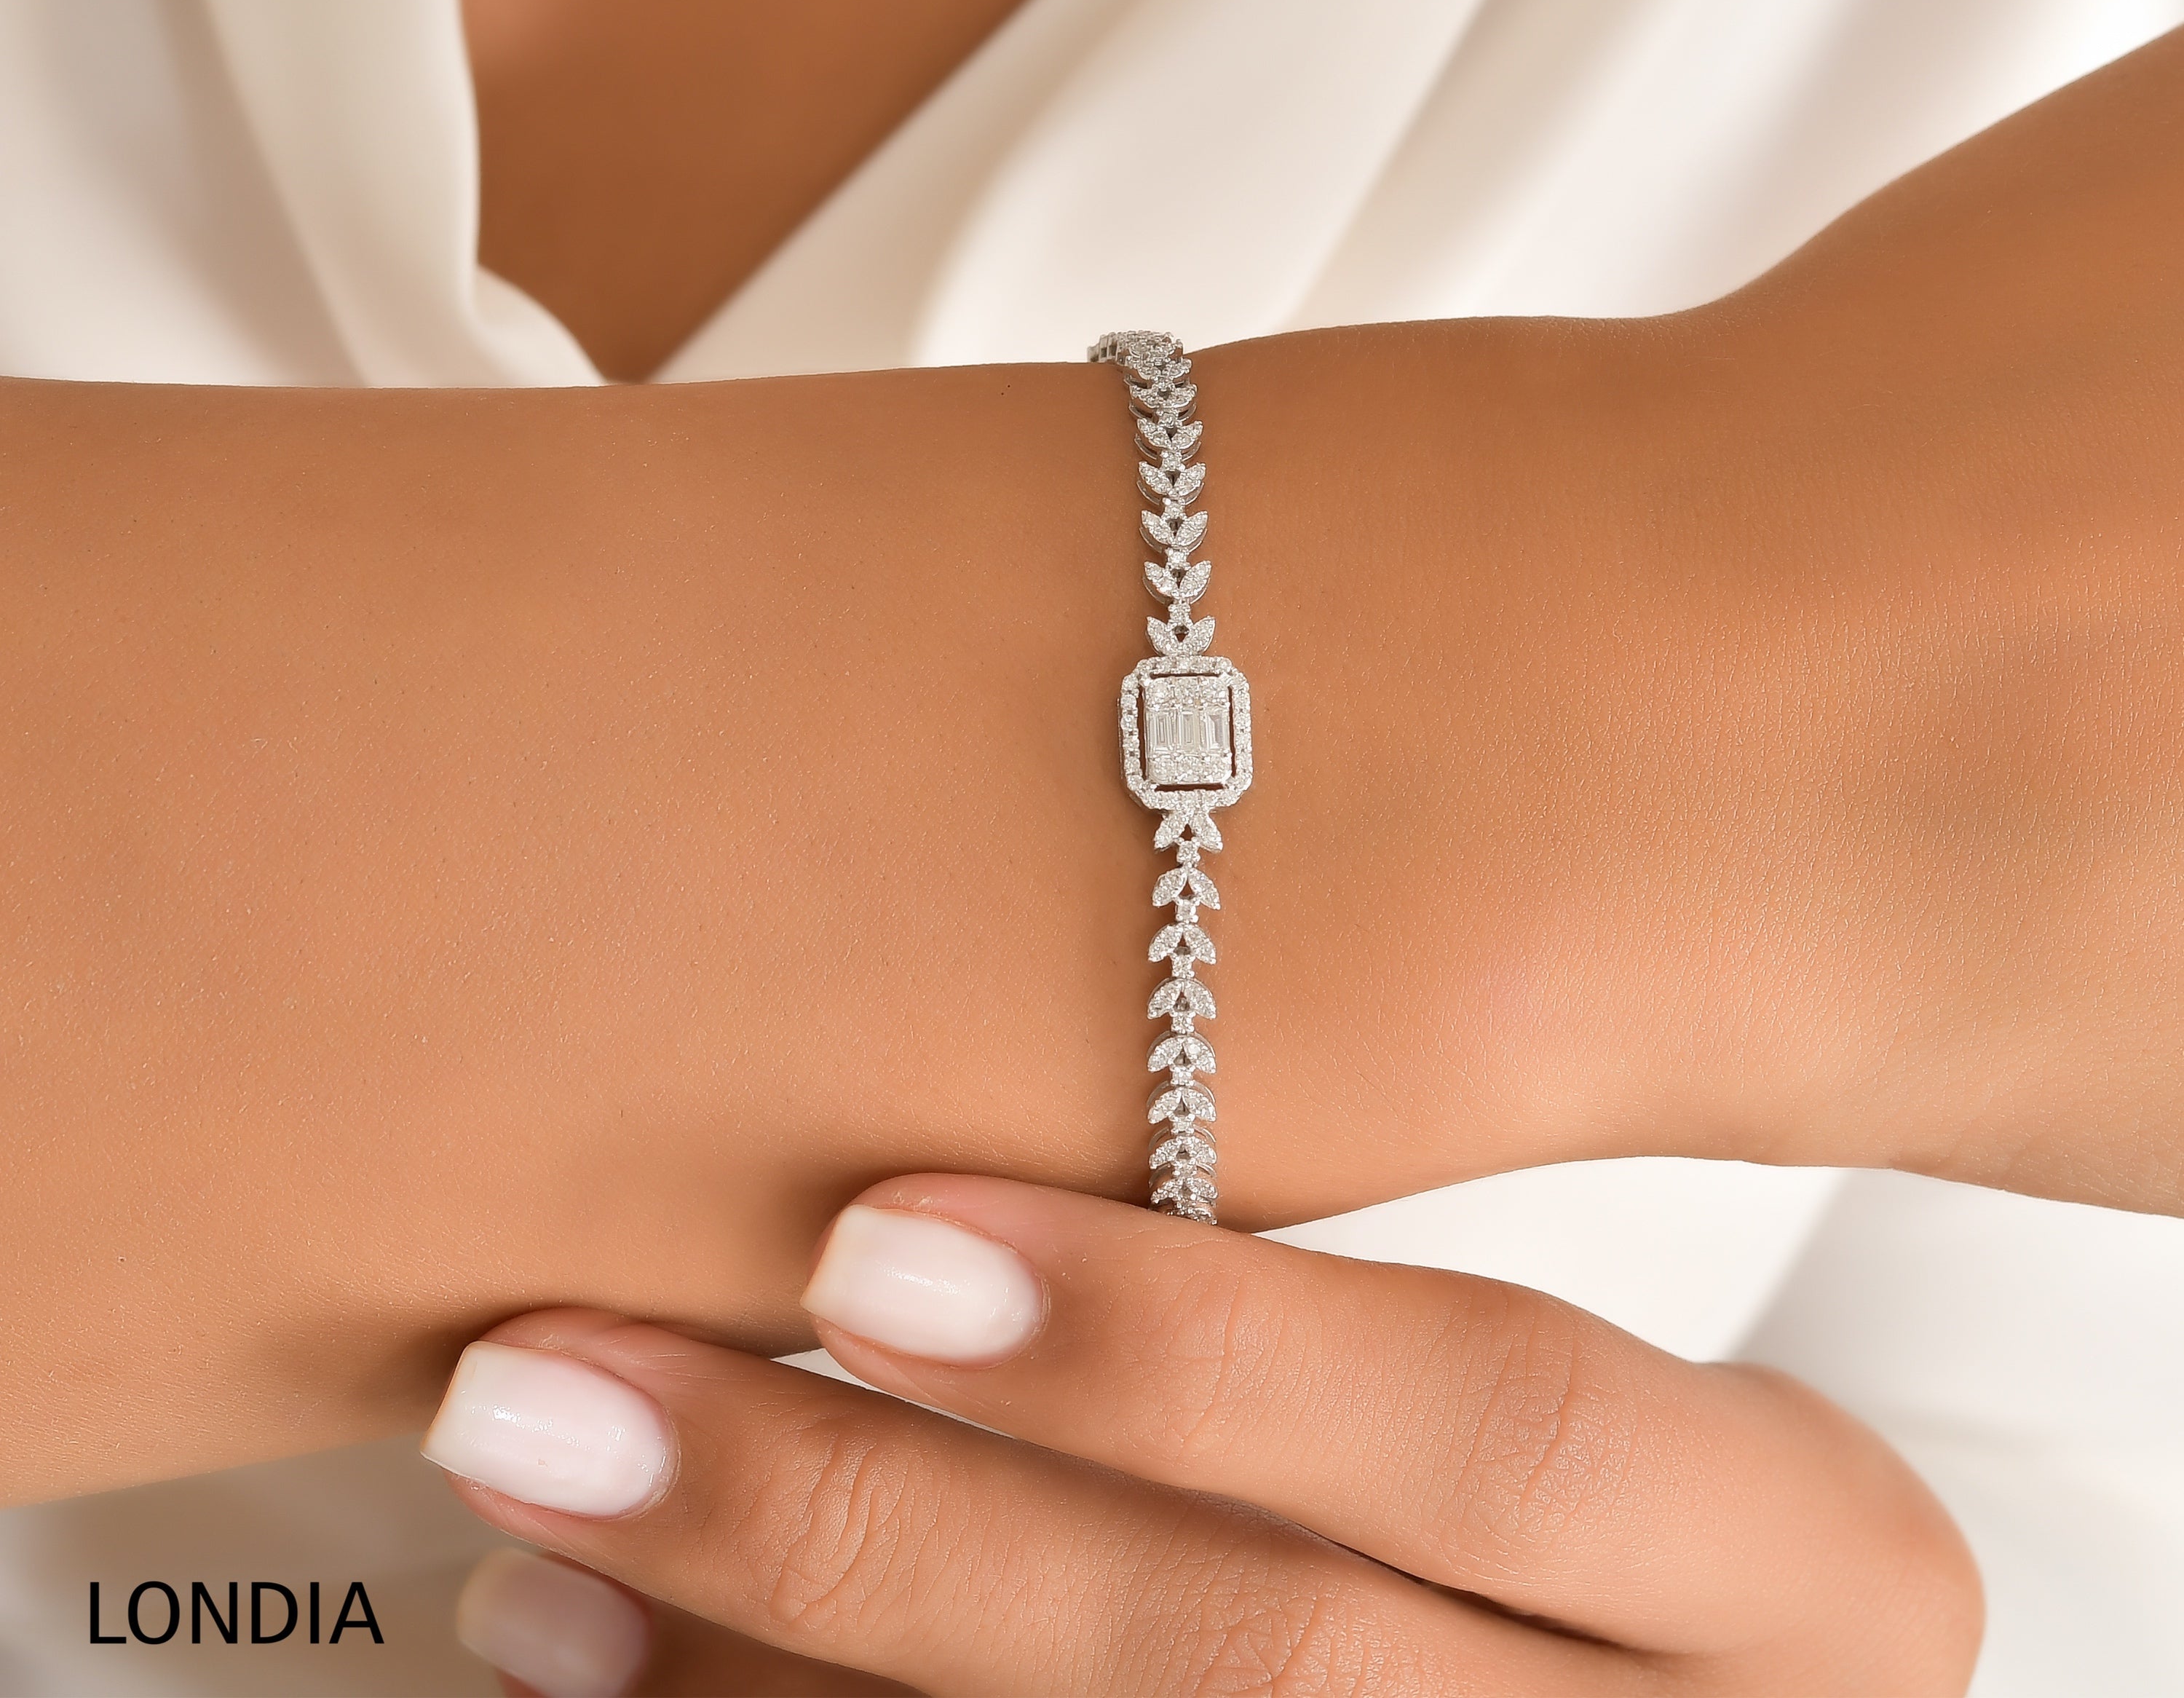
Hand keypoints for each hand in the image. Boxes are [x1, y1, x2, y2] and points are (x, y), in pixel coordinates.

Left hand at [427, 1176, 1979, 1695]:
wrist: (1667, 1674)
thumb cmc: (1605, 1447)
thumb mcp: (1604, 1330)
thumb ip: (1370, 1236)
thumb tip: (942, 1104)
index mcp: (1799, 1559)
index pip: (1507, 1430)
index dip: (1190, 1347)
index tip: (869, 1236)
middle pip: (1268, 1658)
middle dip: (884, 1534)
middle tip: (562, 1387)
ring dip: (779, 1680)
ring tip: (532, 1534)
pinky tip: (619, 1675)